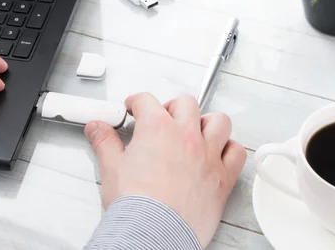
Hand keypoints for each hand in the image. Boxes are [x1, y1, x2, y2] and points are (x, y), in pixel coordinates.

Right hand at [84, 93, 246, 247]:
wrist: (153, 233)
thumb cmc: (136, 205)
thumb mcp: (111, 167)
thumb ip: (104, 142)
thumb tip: (97, 129)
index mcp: (158, 129)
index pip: (147, 100)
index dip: (137, 102)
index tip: (134, 108)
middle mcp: (186, 136)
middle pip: (185, 104)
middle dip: (172, 107)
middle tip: (163, 118)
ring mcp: (207, 155)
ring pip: (219, 122)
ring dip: (207, 123)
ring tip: (196, 130)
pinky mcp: (222, 178)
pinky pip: (236, 153)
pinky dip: (229, 149)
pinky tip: (219, 152)